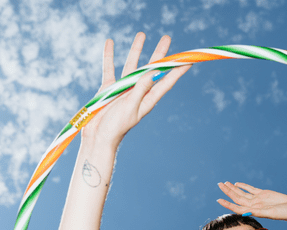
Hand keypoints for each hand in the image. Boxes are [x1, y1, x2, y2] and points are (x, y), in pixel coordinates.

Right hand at [81, 33, 190, 148]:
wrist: (98, 137)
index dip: (177, 71)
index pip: (166, 81)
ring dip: (136, 49)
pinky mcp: (109, 88)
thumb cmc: (117, 128)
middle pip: (151, 68)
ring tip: (142, 34)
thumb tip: (152, 73)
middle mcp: (138, 92)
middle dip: (159, 54)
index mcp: (148, 99)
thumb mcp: (130, 108)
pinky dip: (109, 55)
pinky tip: (110, 42)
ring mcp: (123, 89)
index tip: (188, 60)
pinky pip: (109, 68)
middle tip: (167, 38)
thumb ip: (140, 90)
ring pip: (131, 64)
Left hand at [217, 182, 286, 221]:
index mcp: (253, 211)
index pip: (237, 207)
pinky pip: (251, 189)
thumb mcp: (270, 213)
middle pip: (237, 197)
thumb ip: (257, 212)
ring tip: (224, 183)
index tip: (218, 199)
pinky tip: (237, 184)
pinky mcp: (263, 193)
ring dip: (233, 188)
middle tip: (218, 184)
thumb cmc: (284, 214)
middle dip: (227, 191)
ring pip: (242, 193)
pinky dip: (243, 186)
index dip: (227, 203)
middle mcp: (254, 205)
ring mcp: (258, 199)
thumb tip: (244, 213)